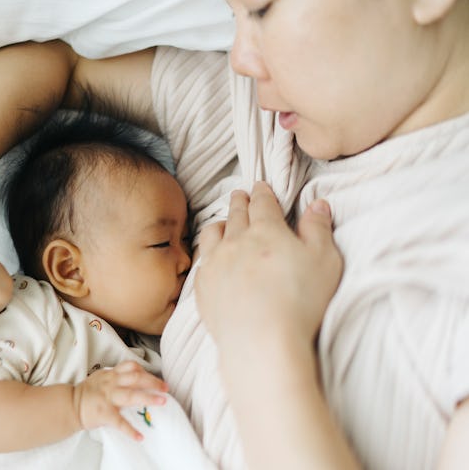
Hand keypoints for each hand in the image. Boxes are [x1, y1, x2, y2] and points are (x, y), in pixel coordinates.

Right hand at [73, 361, 167, 439]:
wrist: (69, 405)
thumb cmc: (87, 392)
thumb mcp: (101, 378)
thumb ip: (117, 376)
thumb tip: (136, 377)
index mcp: (111, 375)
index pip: (131, 367)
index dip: (145, 370)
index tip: (156, 377)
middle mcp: (111, 383)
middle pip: (135, 378)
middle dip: (153, 381)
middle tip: (166, 388)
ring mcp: (108, 397)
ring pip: (131, 395)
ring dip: (148, 398)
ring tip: (162, 402)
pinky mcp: (104, 413)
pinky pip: (119, 422)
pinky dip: (130, 430)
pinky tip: (139, 436)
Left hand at [195, 182, 341, 351]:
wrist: (261, 339)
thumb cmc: (300, 300)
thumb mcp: (324, 261)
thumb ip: (319, 229)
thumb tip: (318, 204)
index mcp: (266, 231)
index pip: (263, 204)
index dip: (262, 193)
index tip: (260, 186)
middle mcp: (236, 241)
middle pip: (236, 214)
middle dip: (240, 201)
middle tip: (240, 194)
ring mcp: (215, 263)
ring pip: (212, 233)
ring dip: (220, 223)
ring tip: (223, 222)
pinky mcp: (203, 286)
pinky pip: (201, 260)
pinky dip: (206, 252)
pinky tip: (210, 257)